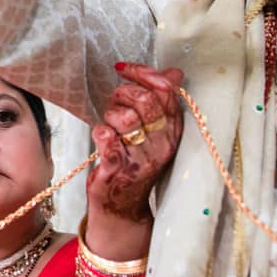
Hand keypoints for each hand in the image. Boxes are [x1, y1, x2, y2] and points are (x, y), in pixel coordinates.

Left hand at [88, 63, 185, 224]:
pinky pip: (109, 141)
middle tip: (114, 102)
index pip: (166, 90)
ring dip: (110, 114)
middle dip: (122, 93)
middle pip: (145, 100)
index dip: (143, 73)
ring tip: (110, 124)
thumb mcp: (155, 130)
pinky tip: (102, 134)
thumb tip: (174, 72)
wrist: (124, 206)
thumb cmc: (135, 162)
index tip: (125, 69)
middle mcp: (162, 144)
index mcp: (172, 130)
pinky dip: (101, 132)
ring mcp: (141, 158)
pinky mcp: (119, 170)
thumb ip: (162, 100)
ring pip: (125, 117)